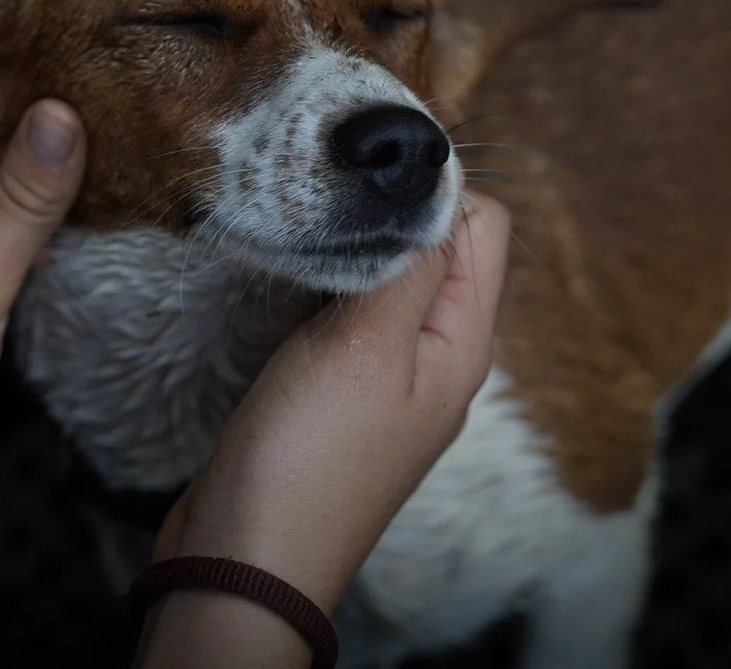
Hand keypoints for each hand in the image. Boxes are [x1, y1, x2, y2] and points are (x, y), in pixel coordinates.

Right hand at [137, 193, 509, 667]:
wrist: (245, 556)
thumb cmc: (308, 458)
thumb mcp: (366, 345)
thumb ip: (409, 262)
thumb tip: (440, 185)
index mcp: (461, 342)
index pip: (485, 225)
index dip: (435, 186)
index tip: (367, 173)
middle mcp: (434, 355)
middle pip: (435, 247)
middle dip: (387, 211)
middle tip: (324, 196)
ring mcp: (384, 376)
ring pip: (384, 276)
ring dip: (349, 247)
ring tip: (301, 235)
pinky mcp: (334, 390)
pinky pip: (344, 312)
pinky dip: (319, 285)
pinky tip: (283, 284)